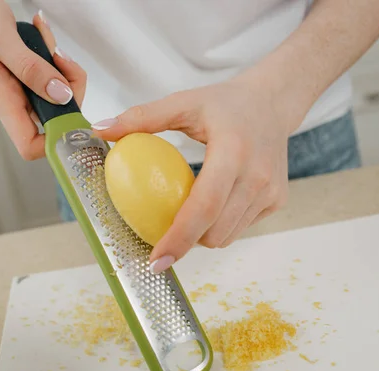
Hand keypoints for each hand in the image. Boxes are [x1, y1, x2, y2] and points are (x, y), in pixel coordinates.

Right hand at [0, 1, 86, 158]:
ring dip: (62, 65)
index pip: (31, 146)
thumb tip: (60, 97)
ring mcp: (19, 86)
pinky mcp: (24, 72)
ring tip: (44, 38)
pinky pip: (50, 71)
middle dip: (70, 87)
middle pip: (56, 117)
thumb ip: (30, 68)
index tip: (73, 114)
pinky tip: (40, 31)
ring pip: (57, 91)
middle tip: (59, 56)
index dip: (56, 140)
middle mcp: (12, 98)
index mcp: (2, 100)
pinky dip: (52, 52)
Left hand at [93, 72, 299, 273]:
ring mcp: (271, 191)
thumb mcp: (184, 103)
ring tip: (187, 218)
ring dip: (203, 236)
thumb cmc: (225, 104)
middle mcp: (257, 176)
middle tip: (162, 237)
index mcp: (233, 151)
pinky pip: (241, 227)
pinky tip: (213, 205)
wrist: (273, 103)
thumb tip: (100, 129)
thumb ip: (142, 117)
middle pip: (216, 232)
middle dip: (186, 242)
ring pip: (228, 236)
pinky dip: (221, 225)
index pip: (204, 205)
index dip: (179, 238)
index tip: (156, 260)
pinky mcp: (278, 200)